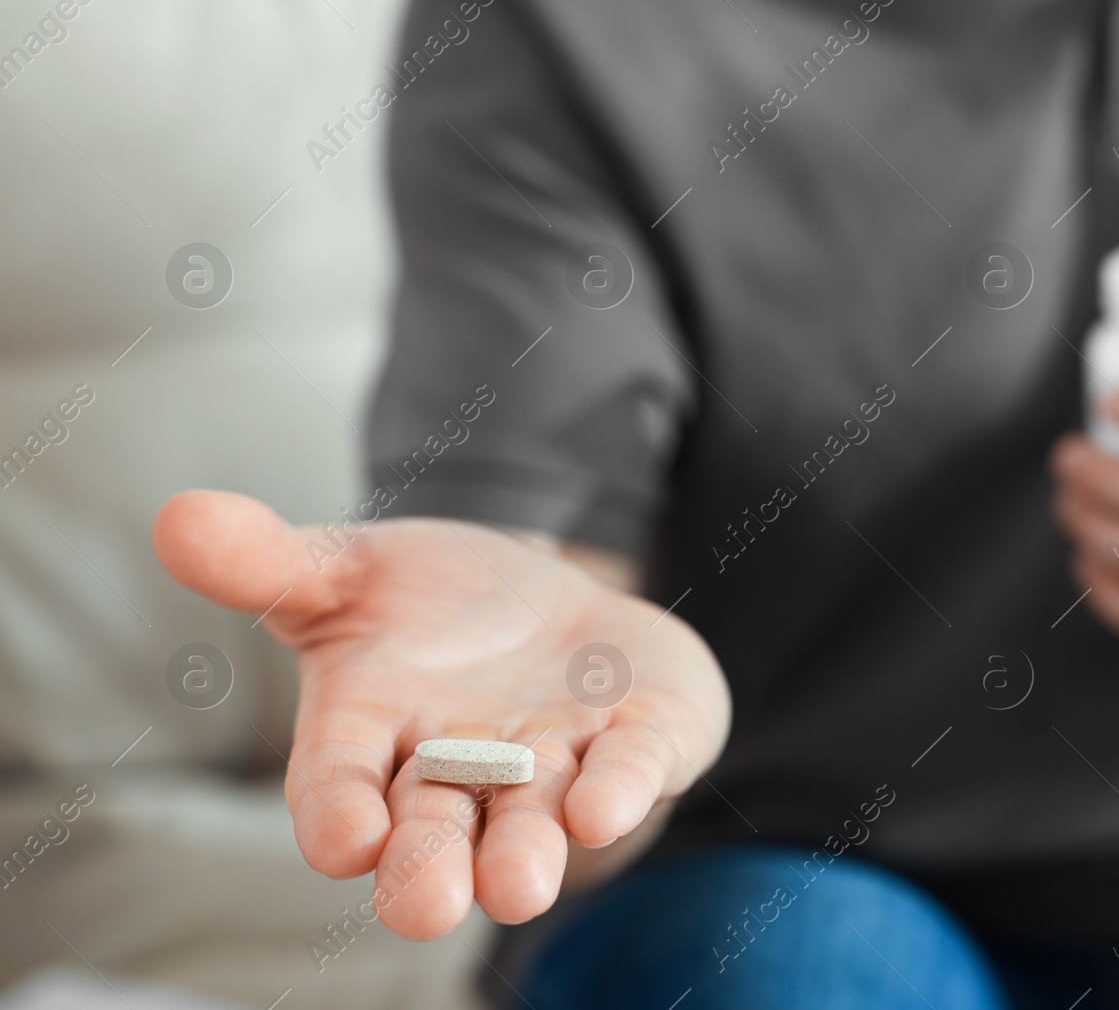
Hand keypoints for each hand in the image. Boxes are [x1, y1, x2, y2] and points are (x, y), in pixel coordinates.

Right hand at [152, 491, 729, 937]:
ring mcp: (554, 764)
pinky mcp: (635, 743)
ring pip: (534, 821)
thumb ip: (270, 562)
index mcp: (375, 734)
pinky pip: (631, 770)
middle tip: (427, 907)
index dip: (338, 812)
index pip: (340, 786)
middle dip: (431, 867)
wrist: (547, 606)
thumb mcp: (349, 570)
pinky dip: (621, 789)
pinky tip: (606, 807)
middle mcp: (462, 771)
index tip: (341, 841)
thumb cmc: (431, 606)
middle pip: (437, 828)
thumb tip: (177, 517)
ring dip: (525, 853)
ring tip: (518, 888)